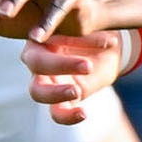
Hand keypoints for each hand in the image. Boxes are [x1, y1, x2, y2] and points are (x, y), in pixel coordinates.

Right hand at [19, 29, 133, 124]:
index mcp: (43, 34)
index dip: (71, 38)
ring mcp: (45, 81)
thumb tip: (103, 35)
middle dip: (61, 65)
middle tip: (88, 66)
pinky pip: (56, 112)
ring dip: (55, 93)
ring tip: (77, 91)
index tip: (101, 40)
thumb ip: (91, 27)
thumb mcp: (96, 25)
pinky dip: (67, 116)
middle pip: (36, 63)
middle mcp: (37, 57)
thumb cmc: (95, 30)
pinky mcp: (58, 100)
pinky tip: (83, 113)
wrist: (105, 48)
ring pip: (37, 91)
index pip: (47, 34)